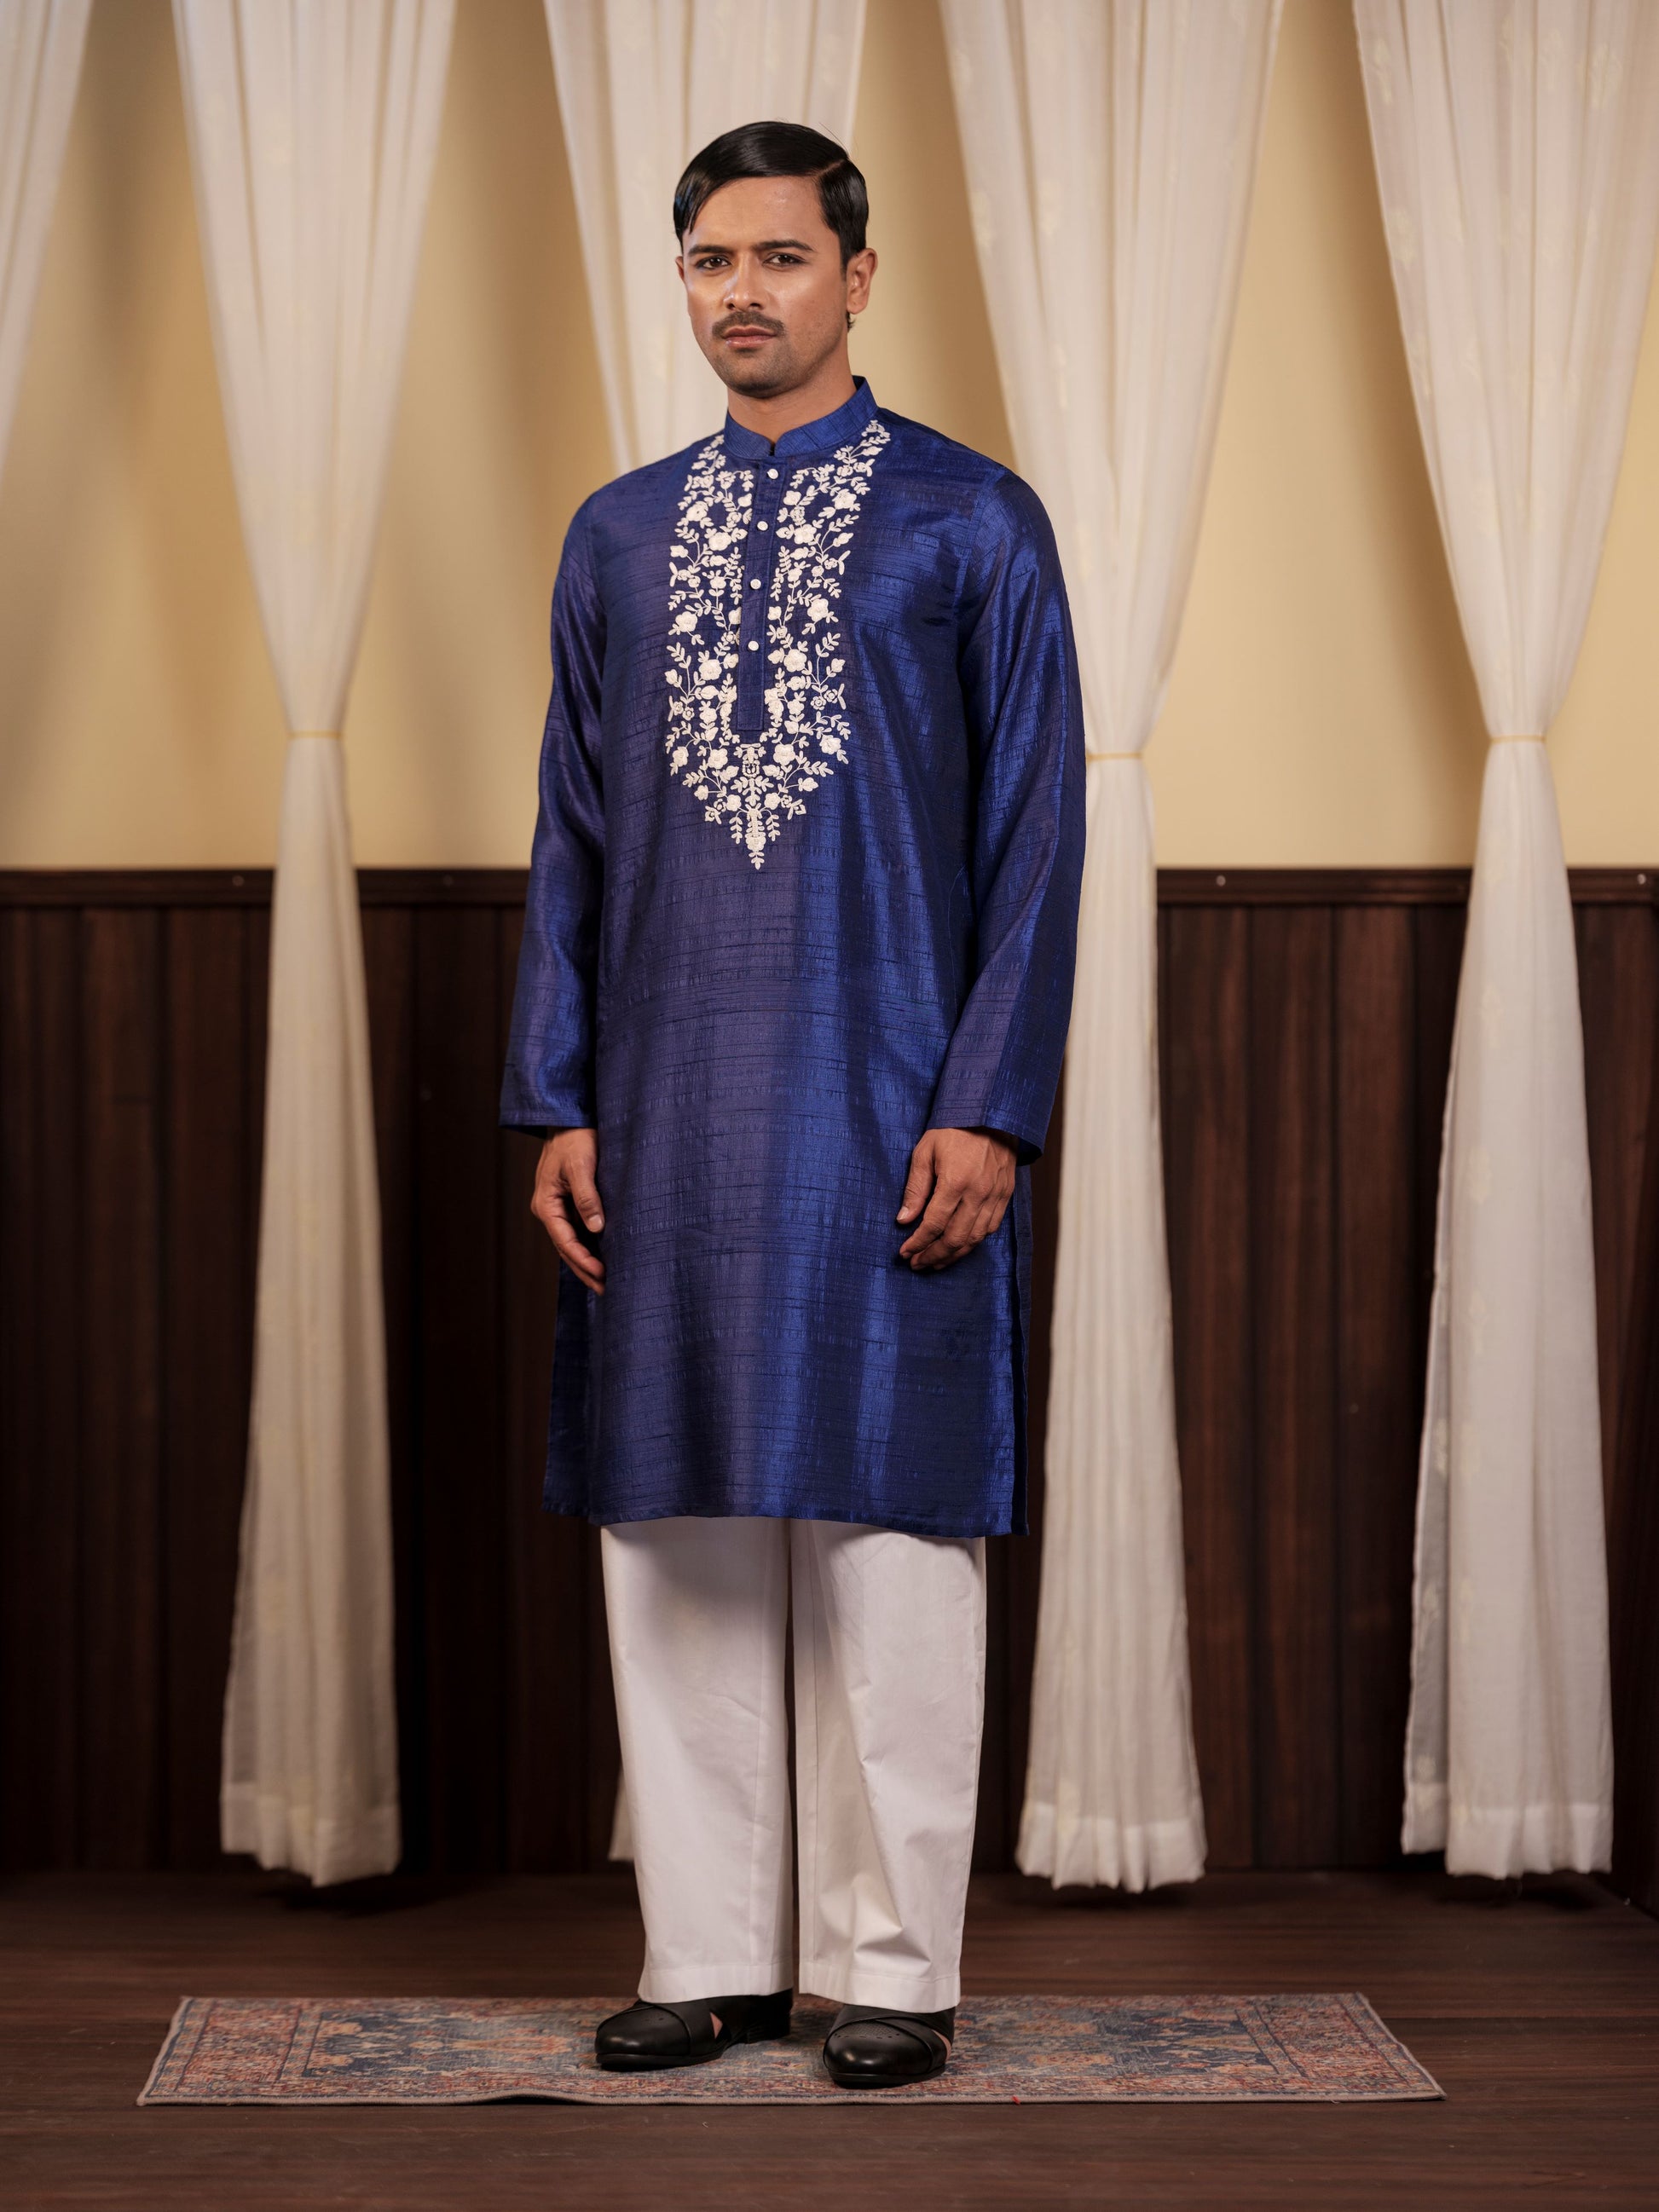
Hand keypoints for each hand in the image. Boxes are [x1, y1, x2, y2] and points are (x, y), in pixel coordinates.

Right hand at [531, 1127, 604, 1293]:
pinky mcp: (568, 1202)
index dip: (583, 1261)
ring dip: (587, 1261)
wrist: (571, 1119)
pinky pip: (577, 1230)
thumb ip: (587, 1198)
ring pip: (571, 1242)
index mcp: (546, 1204)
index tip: (602, 1274)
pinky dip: (589, 1246)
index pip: (565, 1241)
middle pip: (566, 1249)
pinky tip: (603, 1256)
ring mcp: (557, 1208)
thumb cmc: (575, 1139)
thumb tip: (597, 1229)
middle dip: (585, 1270)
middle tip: (605, 1290)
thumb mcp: (581, 1167)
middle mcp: (548, 1210)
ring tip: (605, 1281)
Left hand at [896, 1126, 1016, 1271]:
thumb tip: (904, 1220)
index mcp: (955, 1181)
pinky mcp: (1005, 1194)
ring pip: (975, 1239)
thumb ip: (915, 1189)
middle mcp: (978, 1193)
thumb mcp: (925, 1152)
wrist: (991, 1113)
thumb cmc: (953, 1129)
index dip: (918, 1243)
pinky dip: (974, 1242)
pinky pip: (991, 1228)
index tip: (904, 1252)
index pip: (934, 1224)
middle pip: (955, 1239)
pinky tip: (960, 1246)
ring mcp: (995, 1195)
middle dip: (933, 1256)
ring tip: (936, 1262)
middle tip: (917, 1264)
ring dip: (953, 1255)